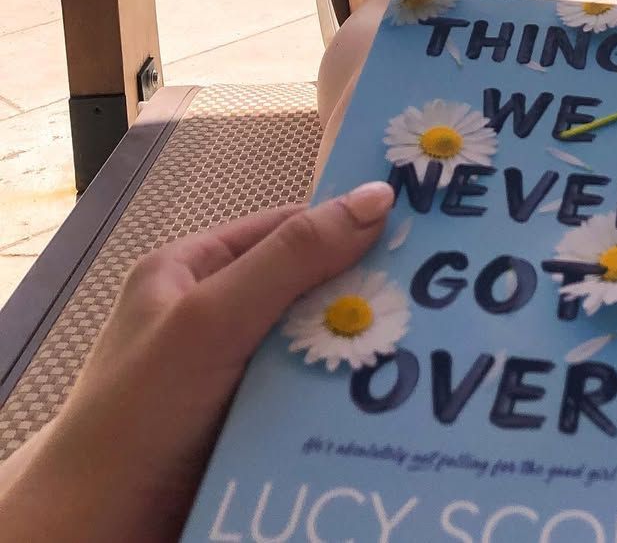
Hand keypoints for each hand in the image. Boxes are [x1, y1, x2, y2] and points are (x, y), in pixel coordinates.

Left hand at [0, 181, 392, 542]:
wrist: (94, 538)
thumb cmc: (138, 416)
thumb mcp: (213, 319)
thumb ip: (291, 259)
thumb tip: (378, 196)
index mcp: (191, 272)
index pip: (286, 230)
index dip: (348, 227)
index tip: (418, 233)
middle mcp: (213, 319)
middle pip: (308, 291)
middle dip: (362, 299)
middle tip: (433, 299)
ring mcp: (231, 378)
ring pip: (315, 350)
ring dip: (359, 357)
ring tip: (428, 350)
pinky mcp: (249, 430)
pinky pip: (310, 402)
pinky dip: (345, 404)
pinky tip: (390, 403)